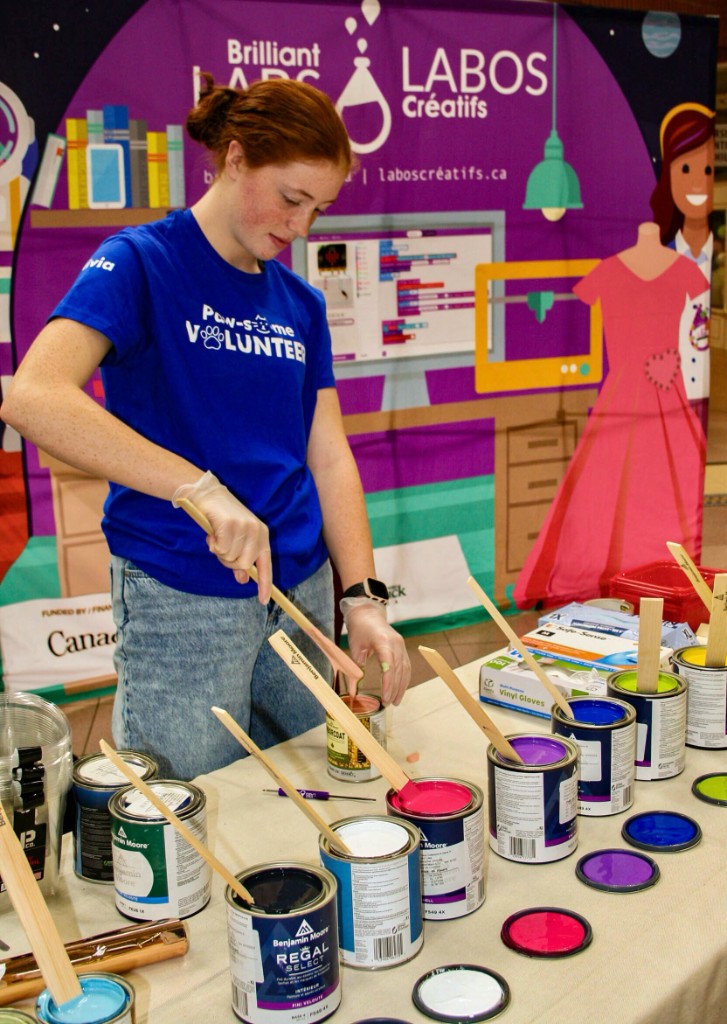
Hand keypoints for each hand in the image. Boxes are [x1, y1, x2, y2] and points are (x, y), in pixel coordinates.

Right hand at [173, 471, 271, 602]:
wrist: (207, 494)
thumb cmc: (221, 518)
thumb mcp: (235, 539)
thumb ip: (240, 558)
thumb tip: (244, 579)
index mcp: (262, 534)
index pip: (265, 564)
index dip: (265, 584)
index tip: (264, 601)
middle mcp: (257, 531)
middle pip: (243, 565)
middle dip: (228, 562)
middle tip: (220, 548)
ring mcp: (244, 527)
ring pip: (230, 558)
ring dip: (219, 552)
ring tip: (216, 537)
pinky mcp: (230, 524)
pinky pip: (220, 549)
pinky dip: (213, 545)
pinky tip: (211, 534)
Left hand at [341, 598, 410, 705]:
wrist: (367, 612)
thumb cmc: (359, 628)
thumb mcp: (354, 647)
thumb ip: (356, 667)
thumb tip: (354, 689)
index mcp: (383, 641)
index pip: (389, 665)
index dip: (388, 683)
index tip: (385, 698)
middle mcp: (396, 643)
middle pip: (398, 670)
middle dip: (394, 689)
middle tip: (389, 704)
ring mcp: (401, 645)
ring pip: (405, 669)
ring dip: (402, 686)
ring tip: (396, 701)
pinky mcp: (402, 647)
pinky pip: (406, 665)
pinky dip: (404, 679)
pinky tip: (400, 689)